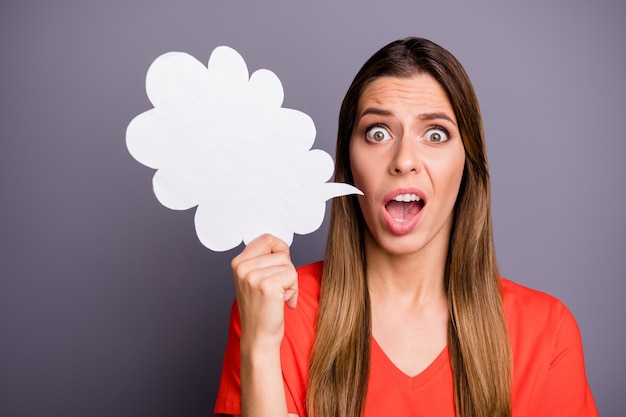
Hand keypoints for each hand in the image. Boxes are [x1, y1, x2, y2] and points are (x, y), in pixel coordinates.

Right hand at [231, 234, 297, 349]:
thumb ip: (262, 261)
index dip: (280, 250)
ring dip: (291, 282)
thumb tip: (280, 245)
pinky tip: (284, 301)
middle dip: (287, 269)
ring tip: (279, 296)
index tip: (280, 266)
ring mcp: (252, 276)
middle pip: (280, 251)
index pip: (267, 238)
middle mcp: (242, 267)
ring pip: (288, 264)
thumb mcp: (253, 280)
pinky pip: (292, 275)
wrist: (258, 337)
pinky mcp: (267, 286)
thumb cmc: (260, 310)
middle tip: (280, 287)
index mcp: (238, 263)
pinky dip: (293, 290)